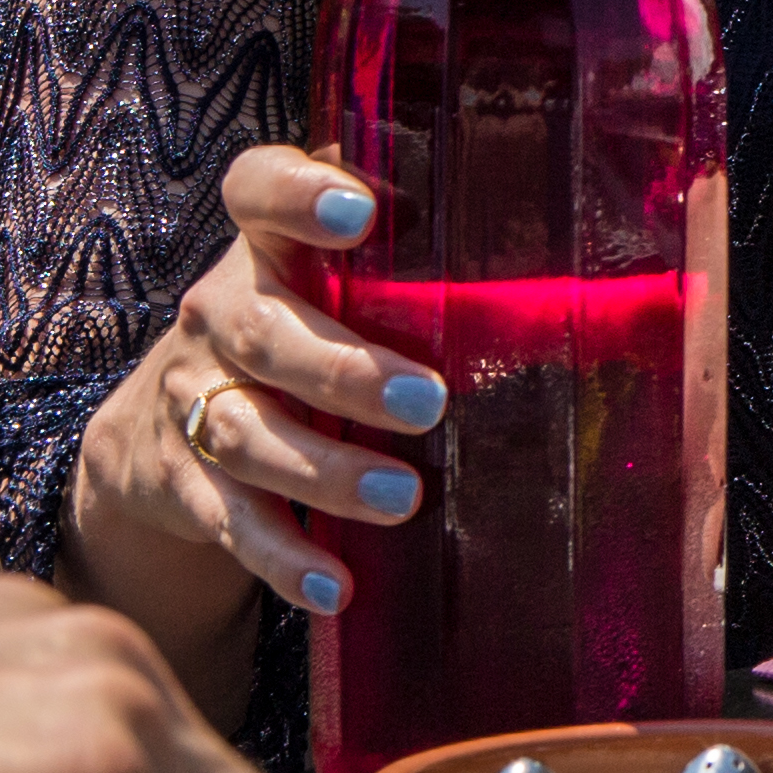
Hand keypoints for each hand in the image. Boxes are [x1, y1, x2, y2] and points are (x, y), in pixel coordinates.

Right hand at [66, 148, 443, 708]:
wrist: (159, 432)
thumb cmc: (306, 333)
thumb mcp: (342, 285)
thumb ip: (424, 266)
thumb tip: (613, 281)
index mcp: (265, 247)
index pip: (257, 189)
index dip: (297, 194)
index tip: (360, 211)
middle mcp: (218, 313)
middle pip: (263, 331)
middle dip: (344, 370)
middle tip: (427, 401)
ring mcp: (191, 397)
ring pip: (247, 432)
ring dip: (325, 471)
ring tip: (402, 497)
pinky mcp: (180, 480)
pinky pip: (231, 521)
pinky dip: (285, 558)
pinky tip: (339, 584)